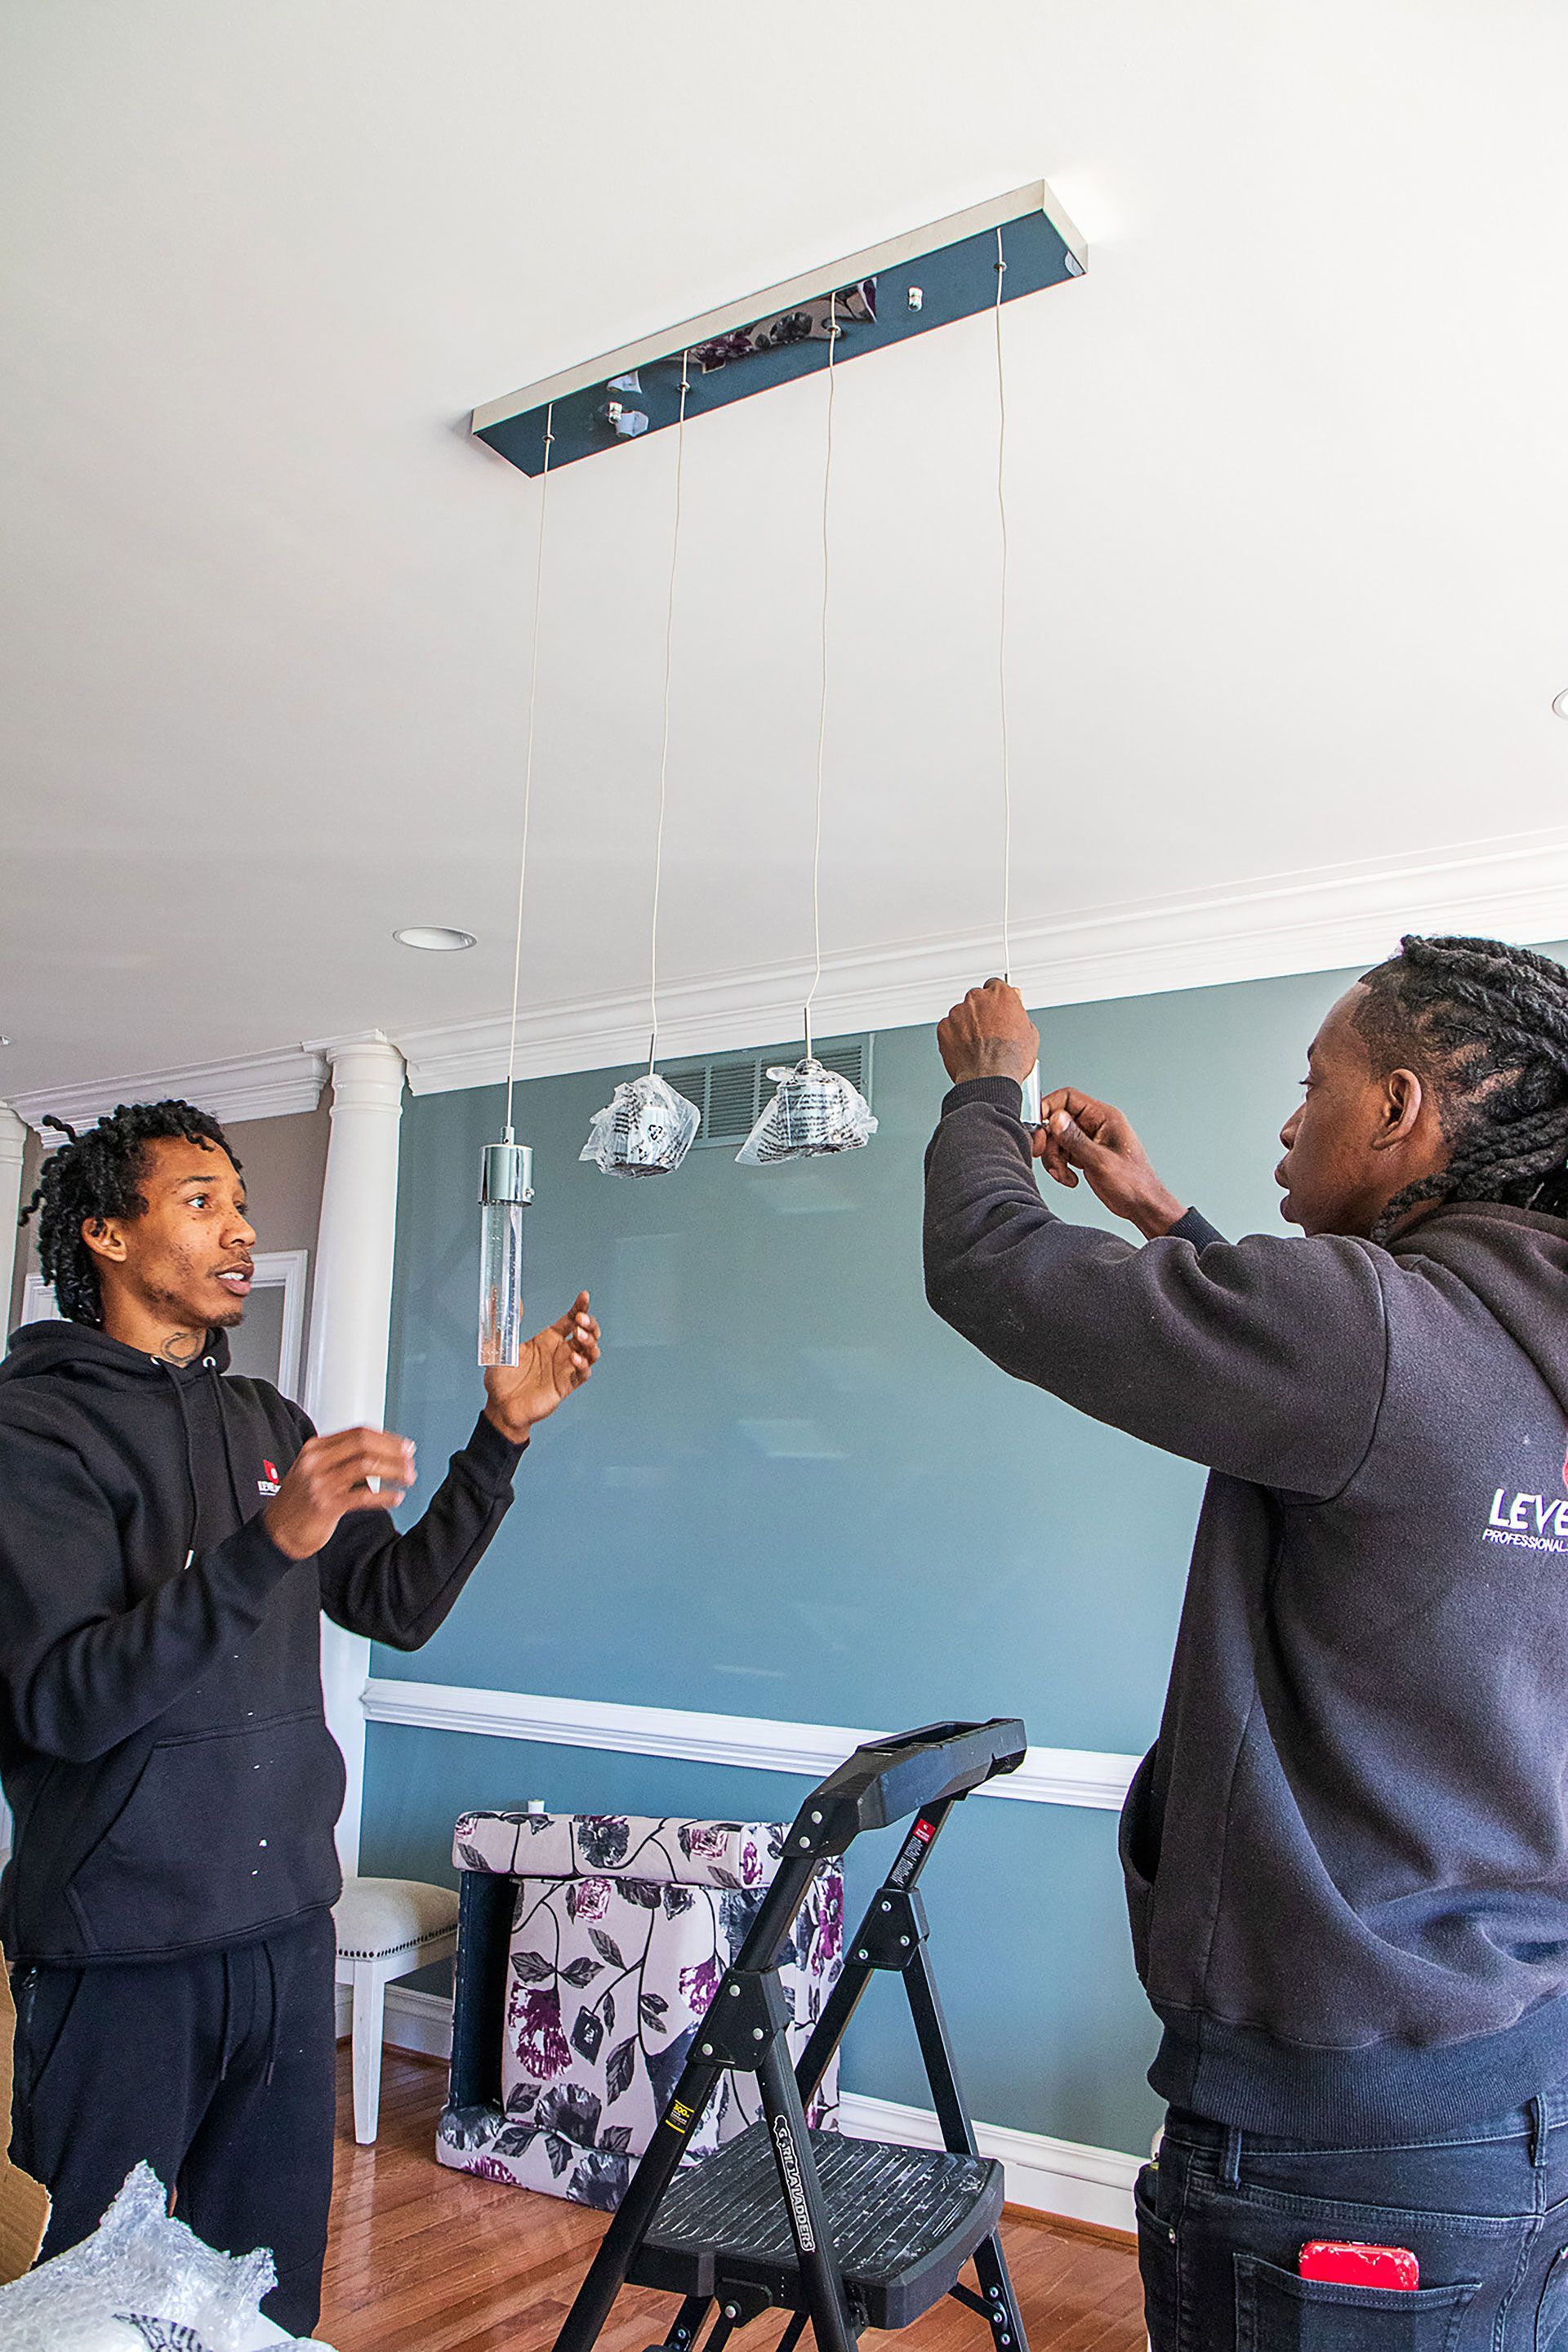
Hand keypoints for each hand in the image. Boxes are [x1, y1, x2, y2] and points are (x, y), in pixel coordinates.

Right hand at [264, 1428, 416, 1561]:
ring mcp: (320, 1483)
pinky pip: (363, 1496)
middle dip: (393, 1450)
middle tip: (410, 1459)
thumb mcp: (313, 1470)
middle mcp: (316, 1462)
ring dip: (393, 1470)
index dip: (386, 1438)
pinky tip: (395, 1498)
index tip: (404, 1445)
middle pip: (364, 1444)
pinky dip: (384, 1496)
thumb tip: (379, 1452)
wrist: (276, 1532)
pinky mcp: (326, 1505)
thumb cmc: (298, 1503)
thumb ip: (340, 1458)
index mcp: (315, 1449)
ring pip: (367, 1465)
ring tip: (408, 1478)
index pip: (358, 1432)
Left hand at [483, 1291, 600, 1443]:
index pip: (570, 1319)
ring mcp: (565, 1368)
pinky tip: (574, 1358)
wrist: (500, 1406)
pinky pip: (582, 1373)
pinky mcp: (566, 1385)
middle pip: (586, 1332)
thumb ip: (506, 1323)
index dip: (580, 1306)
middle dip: (589, 1323)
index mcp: (548, 1339)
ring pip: (591, 1351)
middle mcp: (560, 1352)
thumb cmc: (501, 1379)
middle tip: (581, 1319)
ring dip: (590, 1341)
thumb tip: (504, 1299)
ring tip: (579, 1336)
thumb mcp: (500, 1346)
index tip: (584, 1296)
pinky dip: (583, 1364)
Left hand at [937, 979, 1039, 1086]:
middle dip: (981, 1012)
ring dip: (967, 1025)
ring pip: (961, 1013)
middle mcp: (977, 998)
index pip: (995, 986)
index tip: (996, 1008)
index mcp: (1000, 994)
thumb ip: (1018, 1013)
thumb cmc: (1011, 1059)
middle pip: (977, 998)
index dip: (996, 1000)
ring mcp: (958, 1012)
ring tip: (977, 1045)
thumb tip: (1015, 1007)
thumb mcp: (1029, 1032)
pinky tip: (966, 1050)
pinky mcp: (944, 1027)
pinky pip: (949, 1028)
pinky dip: (954, 1036)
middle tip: (988, 1032)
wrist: (989, 1079)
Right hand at [1034, 1088, 1185, 1238]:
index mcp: (1104, 1117)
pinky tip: (1070, 1178)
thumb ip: (1075, 1139)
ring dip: (1053, 1159)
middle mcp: (1096, 1124)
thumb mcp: (1100, 1161)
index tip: (1038, 1127)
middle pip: (1057, 1120)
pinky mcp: (1085, 1154)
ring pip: (1056, 1139)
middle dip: (1049, 1141)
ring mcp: (1090, 1139)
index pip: (1068, 1098)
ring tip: (1064, 1175)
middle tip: (1043, 1154)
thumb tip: (1055, 1118)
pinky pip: (1062, 1153)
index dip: (1048, 1108)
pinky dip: (1060, 1167)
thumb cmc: (1133, 1183)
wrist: (1142, 1206)